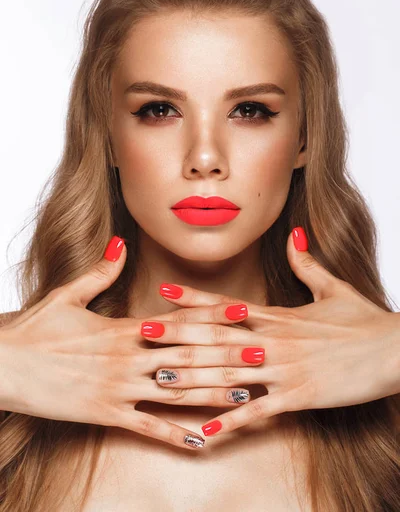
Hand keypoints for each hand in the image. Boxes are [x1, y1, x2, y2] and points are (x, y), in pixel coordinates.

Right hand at [0, 237, 248, 449]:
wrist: (1, 363)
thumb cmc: (33, 329)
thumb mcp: (67, 296)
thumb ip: (100, 273)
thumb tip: (119, 244)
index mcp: (122, 328)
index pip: (177, 321)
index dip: (213, 317)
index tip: (243, 313)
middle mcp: (126, 359)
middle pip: (186, 357)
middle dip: (226, 357)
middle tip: (262, 356)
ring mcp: (117, 388)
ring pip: (175, 393)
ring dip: (213, 394)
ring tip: (246, 396)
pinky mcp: (104, 414)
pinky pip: (147, 427)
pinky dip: (176, 436)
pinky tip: (203, 442)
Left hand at [142, 228, 399, 437]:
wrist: (397, 349)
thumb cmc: (365, 320)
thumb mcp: (334, 288)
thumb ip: (306, 263)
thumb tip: (294, 234)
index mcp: (279, 315)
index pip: (229, 304)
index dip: (195, 298)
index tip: (165, 291)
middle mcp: (275, 339)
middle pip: (218, 337)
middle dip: (179, 335)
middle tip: (143, 333)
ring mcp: (286, 368)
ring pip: (230, 372)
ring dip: (193, 376)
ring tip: (160, 379)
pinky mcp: (301, 396)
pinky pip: (260, 410)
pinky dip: (232, 421)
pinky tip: (207, 430)